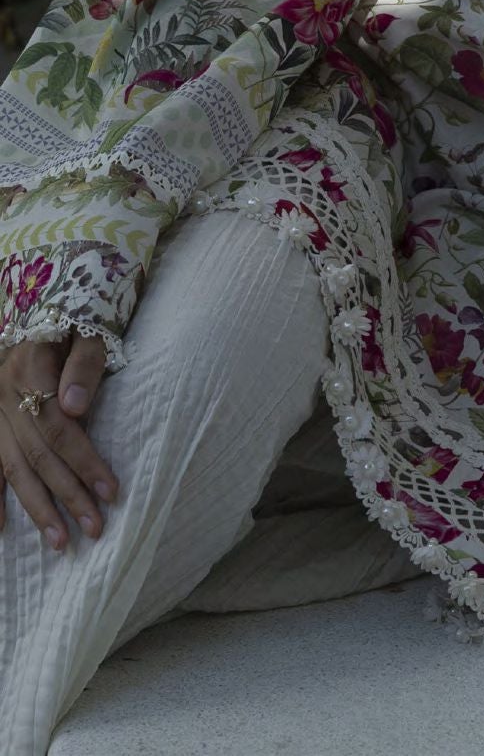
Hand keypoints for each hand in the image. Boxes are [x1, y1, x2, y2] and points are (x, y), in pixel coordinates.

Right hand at [0, 333, 117, 552]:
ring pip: (13, 467)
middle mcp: (4, 395)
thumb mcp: (87, 328)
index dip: (85, 462)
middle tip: (94, 528)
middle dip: (67, 495)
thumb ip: (84, 364)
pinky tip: (0, 528)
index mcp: (29, 371)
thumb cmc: (75, 318)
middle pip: (38, 455)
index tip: (111, 492)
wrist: (47, 303)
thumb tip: (76, 408)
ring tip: (59, 541)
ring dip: (36, 507)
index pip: (59, 429)